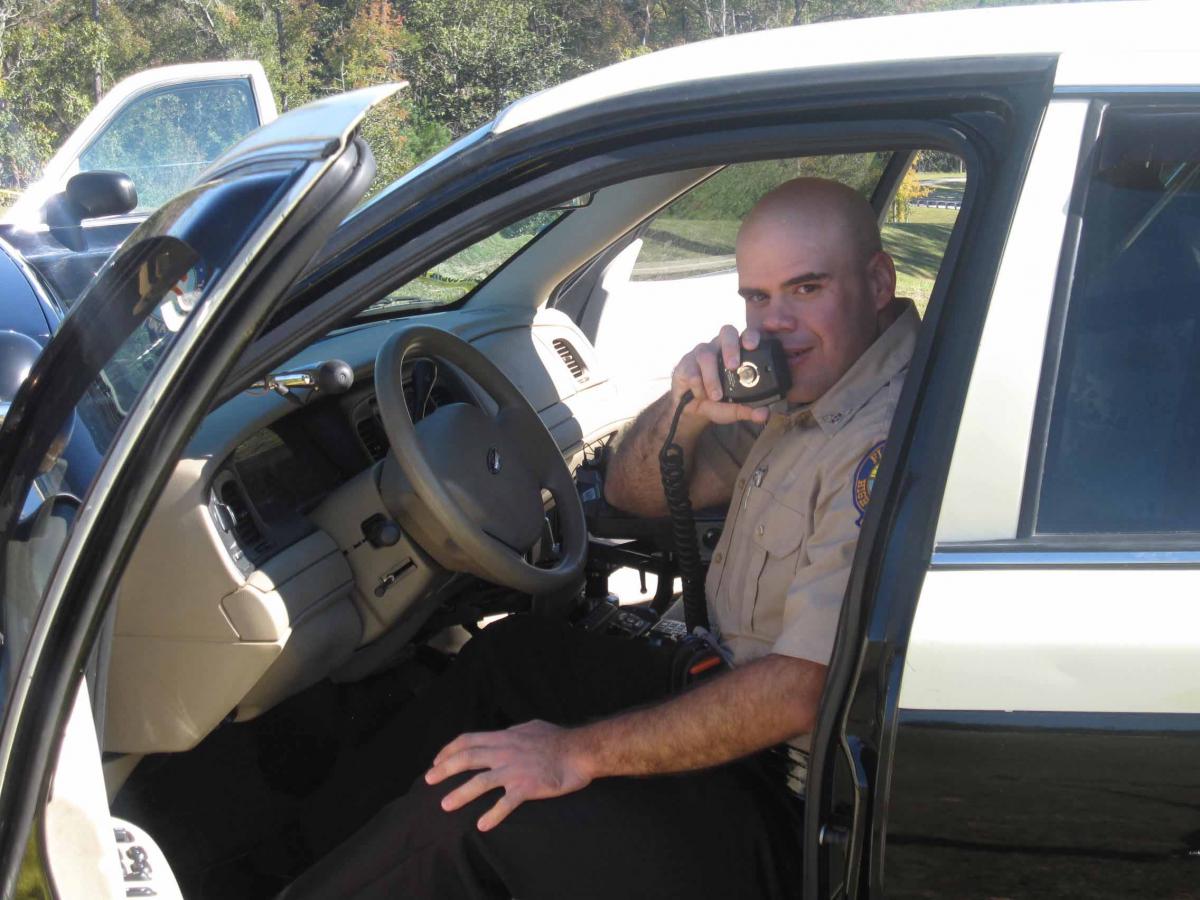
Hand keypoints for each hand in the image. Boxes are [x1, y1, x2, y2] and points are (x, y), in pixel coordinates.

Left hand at [425, 719, 591, 830]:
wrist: (580, 751)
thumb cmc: (558, 738)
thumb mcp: (530, 727)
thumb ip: (513, 731)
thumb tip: (505, 732)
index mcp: (504, 737)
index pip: (468, 740)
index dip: (449, 749)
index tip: (437, 760)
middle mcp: (505, 752)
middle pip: (467, 759)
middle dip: (444, 769)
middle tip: (428, 780)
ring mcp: (515, 770)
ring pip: (480, 782)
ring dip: (460, 794)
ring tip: (445, 805)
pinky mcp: (527, 787)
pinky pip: (506, 803)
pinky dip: (493, 815)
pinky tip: (482, 826)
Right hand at [672, 325, 769, 425]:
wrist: (690, 409)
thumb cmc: (717, 402)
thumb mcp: (734, 408)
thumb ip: (749, 410)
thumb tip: (764, 414)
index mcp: (738, 352)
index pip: (747, 335)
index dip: (750, 336)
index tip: (752, 346)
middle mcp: (721, 347)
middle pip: (727, 332)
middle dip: (731, 347)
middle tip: (733, 366)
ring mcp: (702, 352)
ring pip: (706, 355)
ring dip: (712, 377)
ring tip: (716, 395)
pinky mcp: (686, 363)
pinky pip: (691, 371)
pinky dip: (697, 387)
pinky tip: (700, 396)